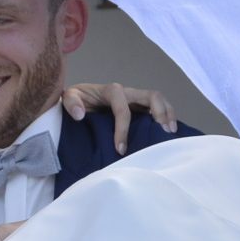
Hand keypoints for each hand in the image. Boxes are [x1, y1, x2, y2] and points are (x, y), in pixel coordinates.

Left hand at [63, 81, 178, 154]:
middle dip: (160, 112)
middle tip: (163, 132)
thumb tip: (80, 114)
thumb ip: (71, 103)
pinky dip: (166, 118)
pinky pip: (157, 109)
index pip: (122, 108)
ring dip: (168, 114)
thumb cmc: (76, 101)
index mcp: (111, 91)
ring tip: (170, 132)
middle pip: (151, 96)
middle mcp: (127, 93)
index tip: (120, 149)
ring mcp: (135, 100)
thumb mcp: (69, 97)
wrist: (79, 100)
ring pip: (159, 100)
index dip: (123, 128)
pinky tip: (168, 133)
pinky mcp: (139, 108)